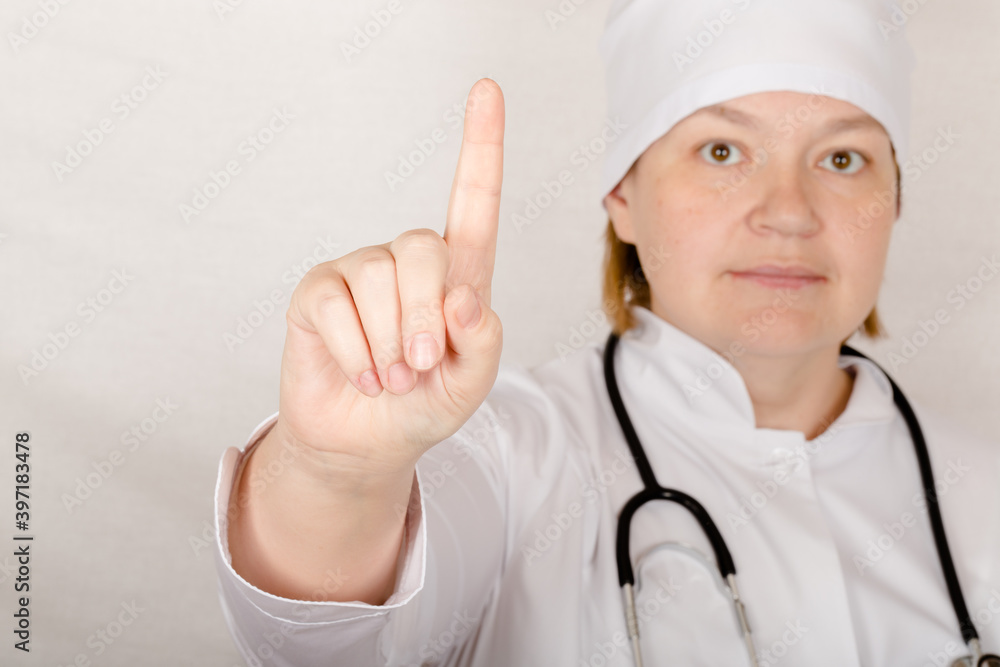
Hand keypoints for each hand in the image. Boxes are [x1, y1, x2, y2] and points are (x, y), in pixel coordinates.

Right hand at [273, 78, 505, 474]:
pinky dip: (355, 351)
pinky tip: (363, 374)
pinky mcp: (317, 293)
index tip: (487, 89)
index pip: (472, 202)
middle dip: (425, 316)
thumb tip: (466, 297)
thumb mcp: (469, 384)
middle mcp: (407, 262)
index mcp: (457, 275)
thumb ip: (484, 343)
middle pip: (423, 249)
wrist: (366, 443)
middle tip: (422, 365)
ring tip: (391, 378)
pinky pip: (335, 305)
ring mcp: (359, 274)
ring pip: (379, 280)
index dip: (481, 146)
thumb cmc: (424, 405)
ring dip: (390, 344)